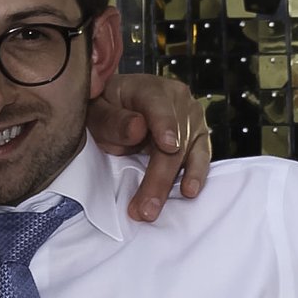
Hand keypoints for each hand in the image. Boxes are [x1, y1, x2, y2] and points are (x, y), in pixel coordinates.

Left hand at [88, 73, 211, 222]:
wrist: (118, 108)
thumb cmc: (107, 109)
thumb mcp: (97, 110)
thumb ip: (113, 120)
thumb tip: (138, 128)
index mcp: (151, 89)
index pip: (160, 106)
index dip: (164, 126)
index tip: (168, 146)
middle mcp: (179, 102)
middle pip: (175, 141)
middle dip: (158, 178)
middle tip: (143, 208)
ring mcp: (192, 120)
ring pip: (189, 154)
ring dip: (173, 184)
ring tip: (158, 207)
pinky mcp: (198, 139)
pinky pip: (200, 159)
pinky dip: (194, 177)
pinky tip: (190, 191)